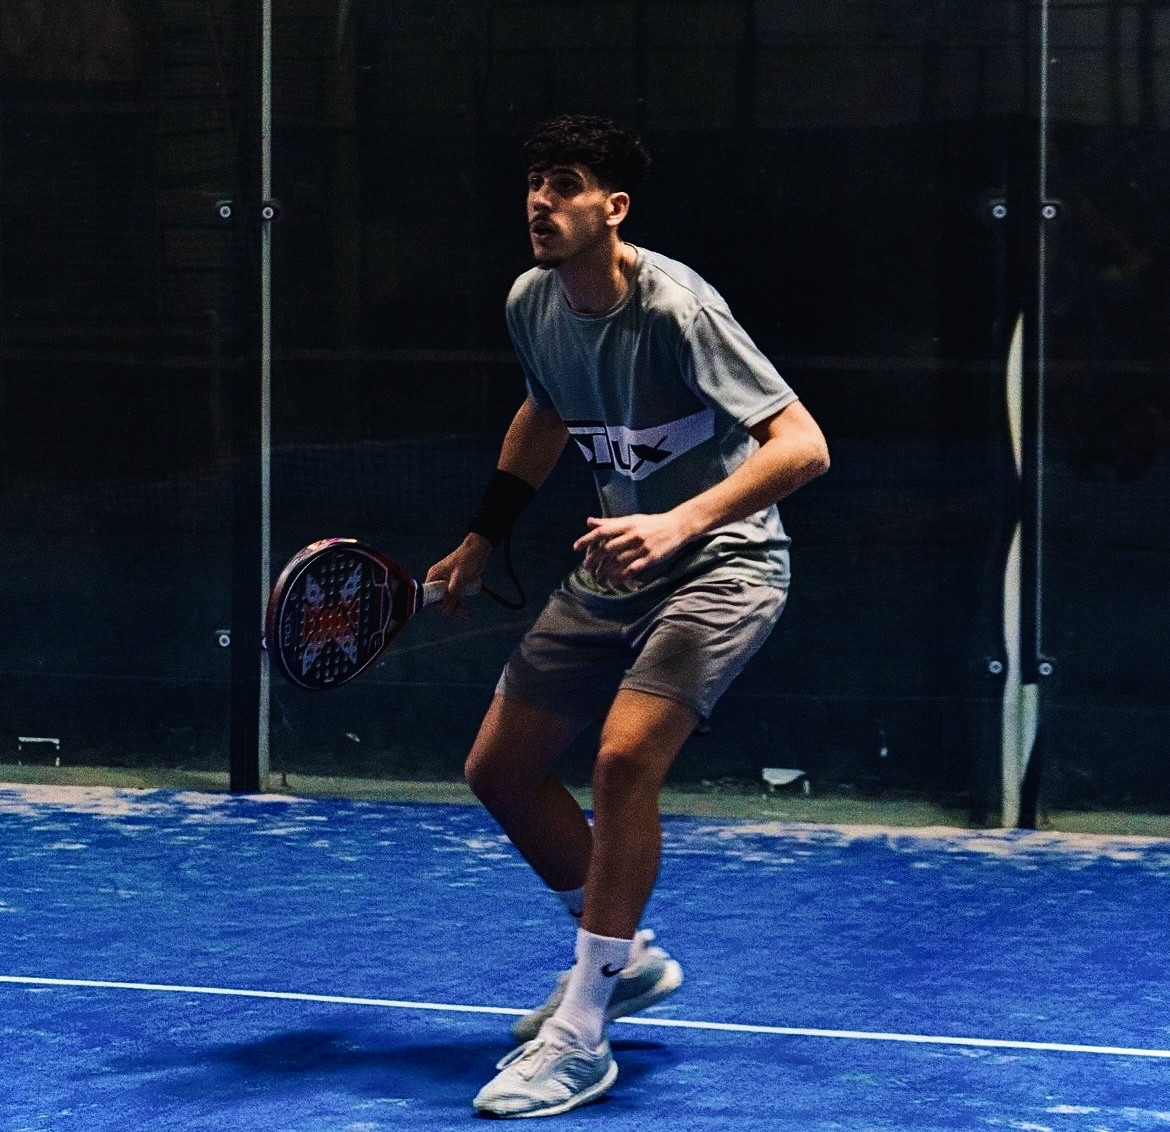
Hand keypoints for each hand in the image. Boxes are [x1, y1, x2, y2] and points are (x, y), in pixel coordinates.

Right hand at [425, 533, 491, 614]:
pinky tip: (467, 608)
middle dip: (451, 608)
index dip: (438, 606)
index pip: (429, 598)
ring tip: (468, 610)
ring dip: (457, 607)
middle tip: (465, 611)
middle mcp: (437, 581)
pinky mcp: (453, 584)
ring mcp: (445, 583)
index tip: (450, 609)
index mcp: (434, 577)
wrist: (478, 550)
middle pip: (439, 601)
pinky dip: (460, 603)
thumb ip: (452, 594)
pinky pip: (454, 597)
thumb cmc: (468, 559)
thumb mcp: (459, 578)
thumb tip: (446, 610)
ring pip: (447, 601)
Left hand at [572, 513, 687, 586]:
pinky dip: (622, 576)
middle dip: (594, 559)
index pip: (602, 532)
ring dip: (605, 571)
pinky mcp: (651, 558)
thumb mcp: (631, 519)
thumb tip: (589, 522)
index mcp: (627, 523)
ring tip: (597, 577)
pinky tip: (614, 581)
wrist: (678, 526)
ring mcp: (642, 547)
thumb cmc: (652, 523)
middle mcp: (633, 534)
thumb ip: (610, 522)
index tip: (576, 548)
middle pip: (607, 548)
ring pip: (618, 561)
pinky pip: (633, 569)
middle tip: (585, 567)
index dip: (587, 540)